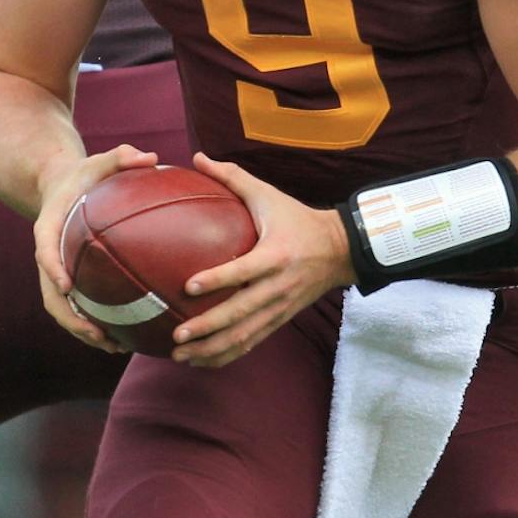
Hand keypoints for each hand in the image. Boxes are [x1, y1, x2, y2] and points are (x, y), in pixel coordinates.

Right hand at [32, 142, 159, 350]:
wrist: (62, 186)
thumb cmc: (85, 174)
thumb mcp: (101, 159)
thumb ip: (121, 157)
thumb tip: (150, 157)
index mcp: (49, 227)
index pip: (44, 250)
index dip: (52, 269)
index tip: (65, 285)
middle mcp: (48, 255)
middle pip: (50, 294)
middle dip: (70, 318)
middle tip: (96, 333)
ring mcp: (58, 272)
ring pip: (63, 310)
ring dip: (84, 331)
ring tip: (114, 347)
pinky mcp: (71, 280)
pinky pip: (80, 308)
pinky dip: (97, 325)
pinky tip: (125, 339)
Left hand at [169, 152, 347, 368]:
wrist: (340, 250)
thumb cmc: (297, 219)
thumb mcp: (268, 195)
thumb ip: (232, 177)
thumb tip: (196, 157)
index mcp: (275, 255)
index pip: (244, 271)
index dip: (218, 280)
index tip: (188, 287)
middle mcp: (278, 287)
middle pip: (242, 313)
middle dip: (208, 327)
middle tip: (177, 333)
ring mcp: (280, 308)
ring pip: (244, 336)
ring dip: (212, 349)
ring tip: (180, 354)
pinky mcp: (279, 320)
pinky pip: (251, 342)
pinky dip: (225, 354)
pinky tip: (199, 360)